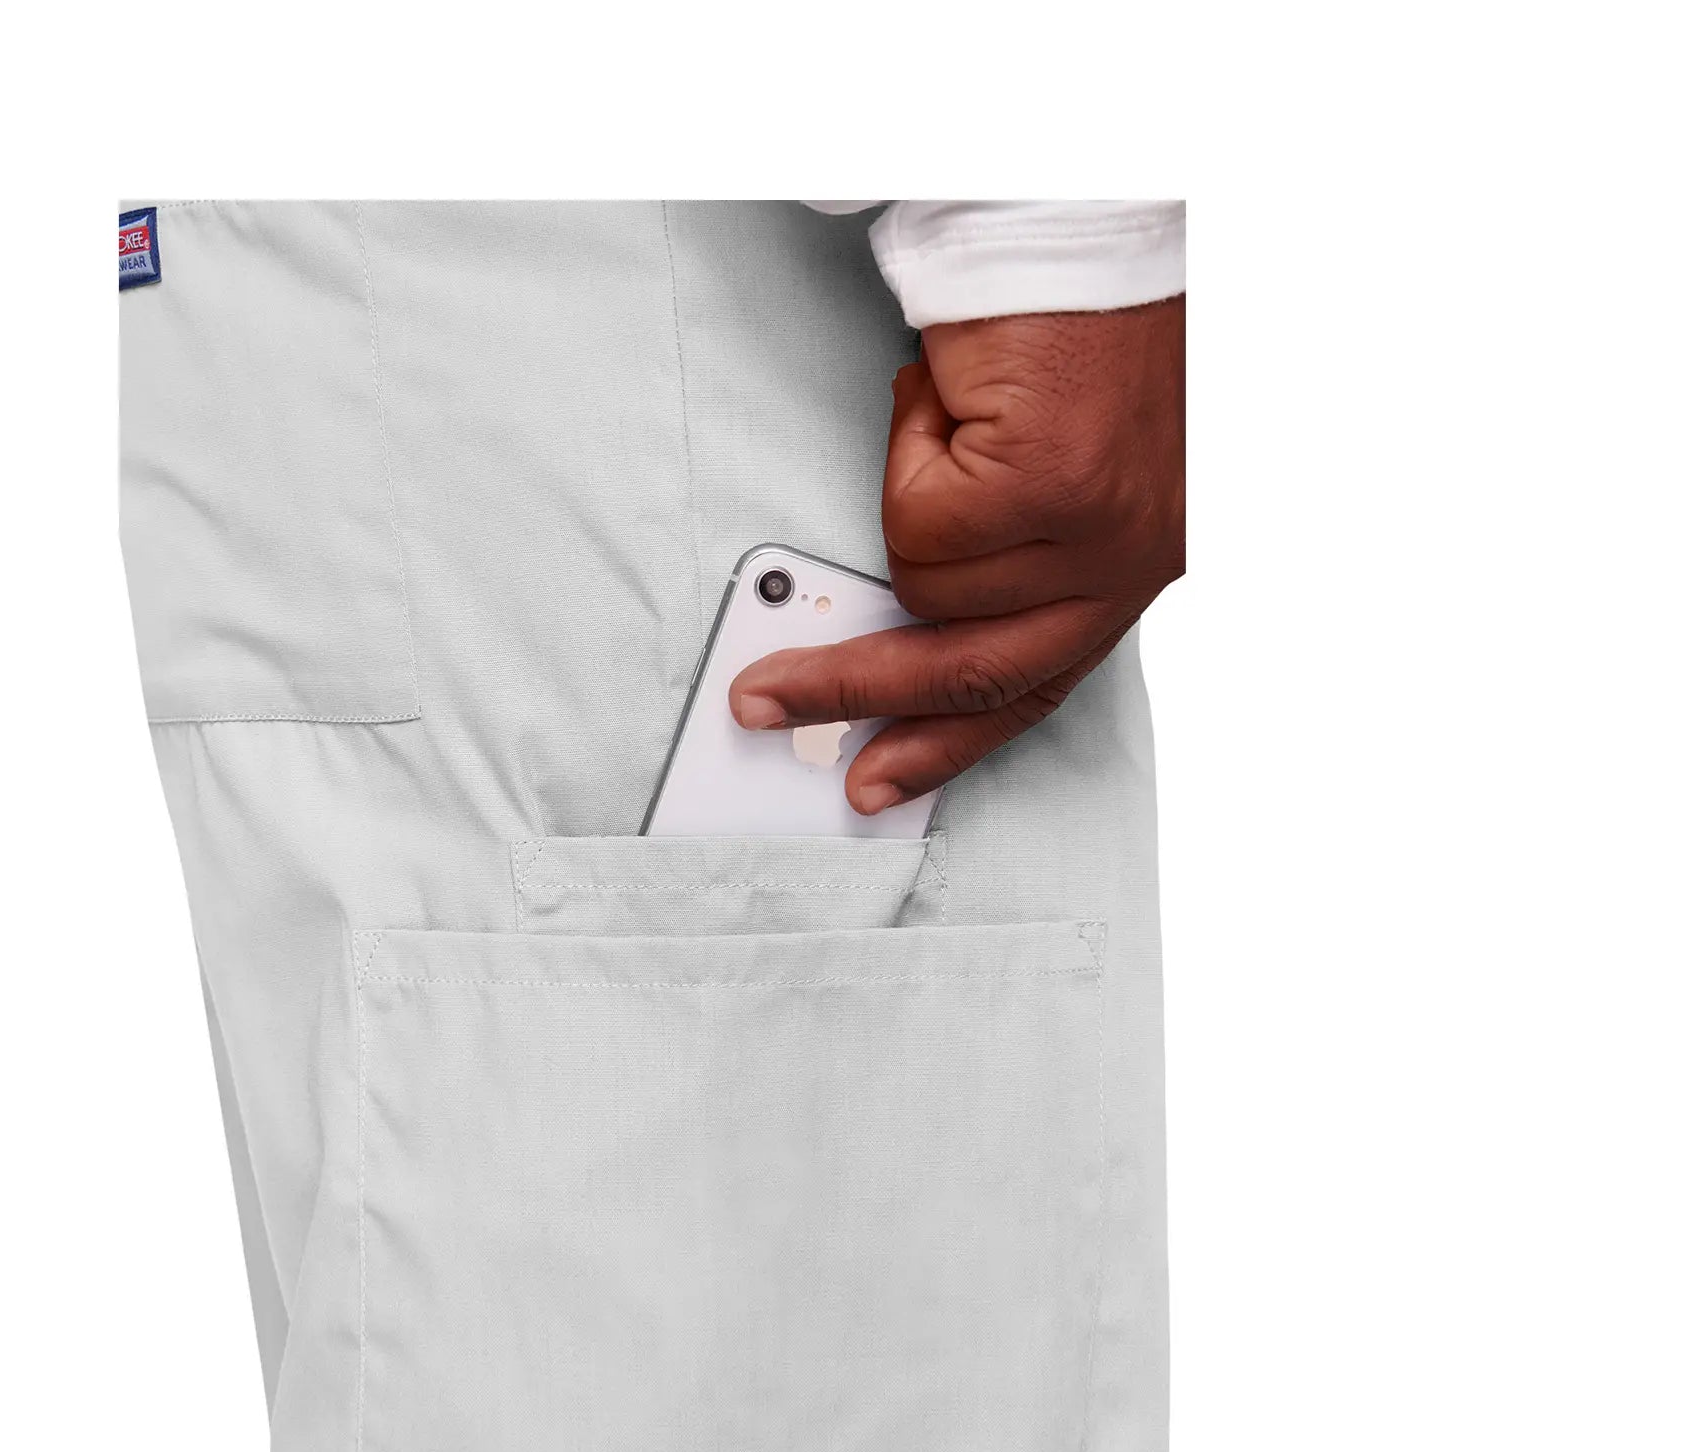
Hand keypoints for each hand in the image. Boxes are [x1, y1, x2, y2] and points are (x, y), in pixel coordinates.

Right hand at [729, 298, 1184, 811]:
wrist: (1092, 222)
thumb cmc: (1070, 335)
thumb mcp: (1060, 479)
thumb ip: (1013, 564)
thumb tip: (903, 638)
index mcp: (1132, 568)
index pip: (1032, 689)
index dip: (943, 745)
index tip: (876, 780)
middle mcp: (1130, 563)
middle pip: (971, 674)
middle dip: (854, 691)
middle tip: (768, 698)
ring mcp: (1098, 530)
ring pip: (928, 584)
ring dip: (910, 496)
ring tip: (947, 417)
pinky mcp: (1051, 486)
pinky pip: (919, 515)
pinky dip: (911, 447)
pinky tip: (952, 393)